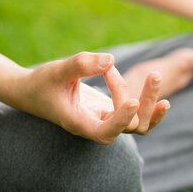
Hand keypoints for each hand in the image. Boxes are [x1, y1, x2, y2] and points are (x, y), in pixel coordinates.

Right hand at [20, 52, 169, 144]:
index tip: (133, 100)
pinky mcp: (109, 113)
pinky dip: (148, 107)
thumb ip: (82, 64)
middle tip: (153, 74)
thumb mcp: (58, 70)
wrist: (33, 91)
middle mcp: (94, 125)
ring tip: (157, 78)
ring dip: (151, 105)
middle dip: (145, 102)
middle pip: (130, 127)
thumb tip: (111, 60)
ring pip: (137, 124)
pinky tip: (158, 92)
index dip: (121, 119)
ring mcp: (104, 121)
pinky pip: (135, 118)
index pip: (105, 131)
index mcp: (79, 121)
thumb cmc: (43, 82)